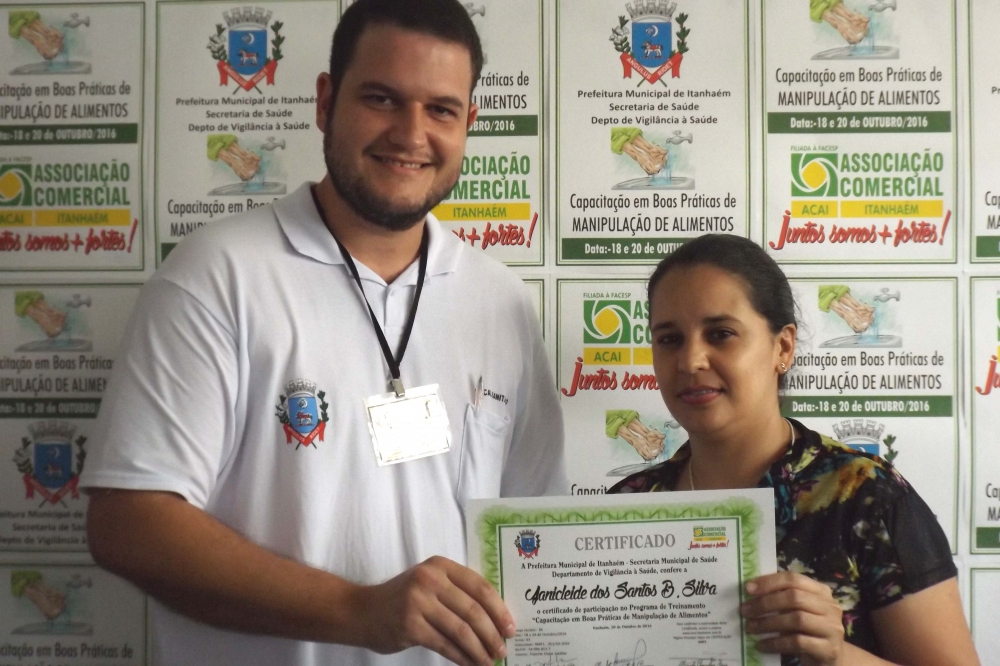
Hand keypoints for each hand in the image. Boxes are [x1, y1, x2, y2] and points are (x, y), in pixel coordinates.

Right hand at [358, 556, 514, 665]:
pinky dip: (461, 657)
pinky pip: (445, 644)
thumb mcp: (429, 583)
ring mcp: (418, 602)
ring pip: (461, 630)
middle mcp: (429, 579)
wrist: (362, 611)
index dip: (499, 609)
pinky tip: (470, 664)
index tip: (511, 628)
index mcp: (440, 565)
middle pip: (473, 609)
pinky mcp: (410, 625)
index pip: (479, 586)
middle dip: (492, 633)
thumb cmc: (403, 599)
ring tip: (489, 661)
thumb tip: (495, 619)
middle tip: (503, 649)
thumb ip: (457, 592)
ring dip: (479, 649)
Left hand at [741, 571, 845, 665]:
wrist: (830, 658)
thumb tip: (750, 592)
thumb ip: (781, 599)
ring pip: (796, 619)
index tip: (747, 589)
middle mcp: (830, 607)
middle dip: (765, 603)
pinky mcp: (829, 649)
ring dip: (768, 623)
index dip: (769, 582)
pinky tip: (762, 645)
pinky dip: (776, 643)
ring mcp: (832, 628)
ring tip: (750, 627)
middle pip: (794, 598)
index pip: (793, 579)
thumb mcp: (798, 610)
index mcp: (821, 591)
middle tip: (745, 611)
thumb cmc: (808, 630)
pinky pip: (797, 642)